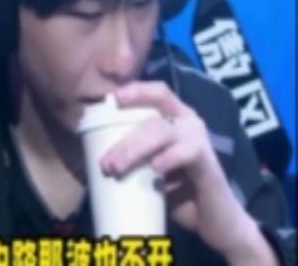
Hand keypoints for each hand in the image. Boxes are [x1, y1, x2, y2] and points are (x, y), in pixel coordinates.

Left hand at [100, 81, 276, 263]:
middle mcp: (188, 122)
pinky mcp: (209, 162)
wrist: (213, 220)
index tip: (114, 97)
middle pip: (153, 113)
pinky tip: (155, 169)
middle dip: (125, 136)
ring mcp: (199, 139)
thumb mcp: (149, 168)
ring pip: (162, 131)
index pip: (157, 92)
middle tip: (105, 162)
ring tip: (117, 168)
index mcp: (173, 117)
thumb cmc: (176, 189)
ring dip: (135, 148)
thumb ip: (133, 155)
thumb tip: (96, 155)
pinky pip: (188, 151)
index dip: (137, 90)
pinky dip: (168, 158)